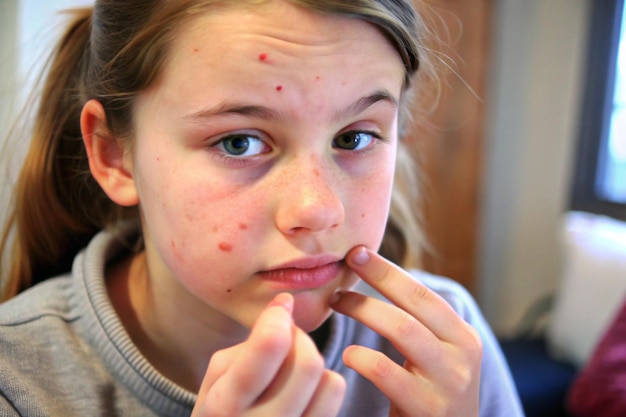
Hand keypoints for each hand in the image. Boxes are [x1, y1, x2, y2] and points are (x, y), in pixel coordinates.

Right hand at [192, 293, 345, 416]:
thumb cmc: (222, 407)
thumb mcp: (219, 376)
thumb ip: (251, 340)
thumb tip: (284, 302)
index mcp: (225, 405)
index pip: (270, 349)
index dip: (279, 318)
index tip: (280, 309)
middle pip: (308, 363)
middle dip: (299, 338)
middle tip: (285, 339)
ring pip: (330, 380)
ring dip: (313, 362)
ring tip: (292, 367)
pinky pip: (336, 395)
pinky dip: (324, 382)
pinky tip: (303, 388)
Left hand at [331, 246, 481, 416]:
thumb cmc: (429, 396)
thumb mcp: (435, 357)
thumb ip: (416, 325)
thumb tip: (373, 279)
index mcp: (462, 335)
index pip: (423, 293)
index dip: (388, 271)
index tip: (357, 252)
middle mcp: (462, 354)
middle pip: (413, 304)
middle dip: (376, 279)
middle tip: (343, 266)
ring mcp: (449, 382)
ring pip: (402, 330)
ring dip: (363, 310)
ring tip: (336, 303)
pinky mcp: (429, 408)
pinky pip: (389, 373)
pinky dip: (364, 358)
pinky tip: (348, 355)